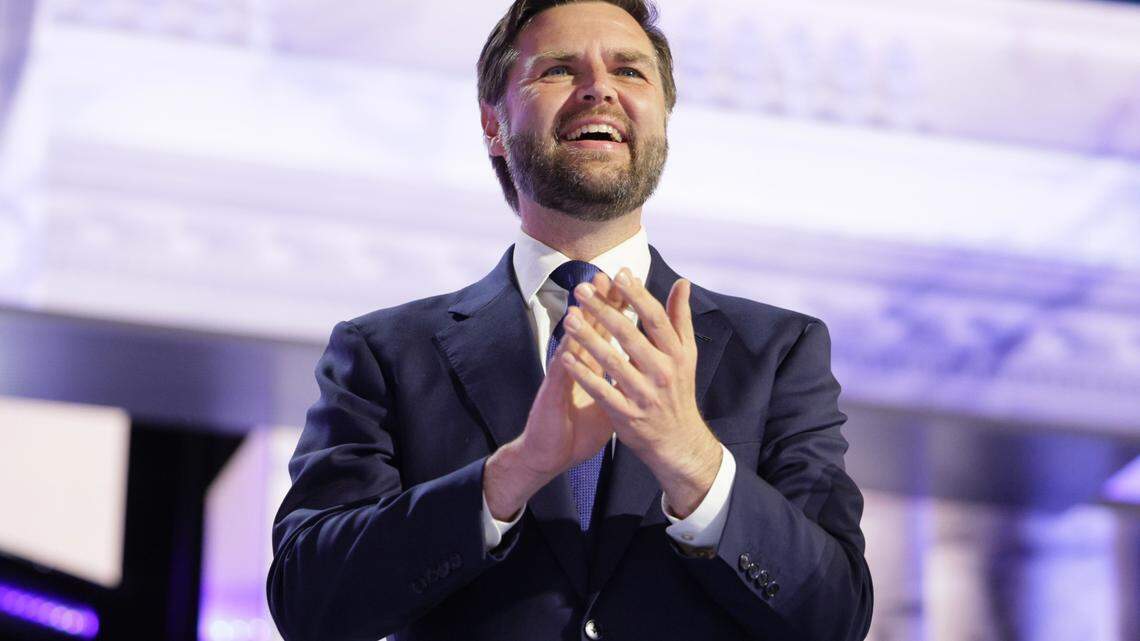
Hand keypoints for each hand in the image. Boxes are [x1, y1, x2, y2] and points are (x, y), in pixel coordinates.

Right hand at [483, 273, 627, 520]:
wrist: (550, 454)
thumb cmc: (578, 428)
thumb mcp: (610, 402)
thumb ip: (625, 380)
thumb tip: (647, 366)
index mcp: (594, 366)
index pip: (609, 331)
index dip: (620, 308)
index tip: (632, 284)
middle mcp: (577, 365)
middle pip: (591, 328)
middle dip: (601, 303)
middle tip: (607, 276)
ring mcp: (562, 377)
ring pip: (572, 344)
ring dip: (579, 322)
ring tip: (584, 297)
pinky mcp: (551, 394)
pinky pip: (559, 374)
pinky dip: (565, 359)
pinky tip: (568, 344)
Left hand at [559, 270, 721, 517]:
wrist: (678, 441)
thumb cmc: (678, 390)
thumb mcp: (686, 354)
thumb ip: (680, 318)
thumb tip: (682, 282)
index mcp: (677, 354)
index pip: (655, 318)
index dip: (637, 295)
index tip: (619, 273)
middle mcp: (662, 372)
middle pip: (630, 336)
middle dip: (604, 310)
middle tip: (582, 290)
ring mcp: (644, 394)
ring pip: (612, 362)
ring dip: (588, 339)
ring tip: (569, 318)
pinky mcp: (626, 414)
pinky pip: (600, 390)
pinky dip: (582, 374)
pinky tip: (565, 357)